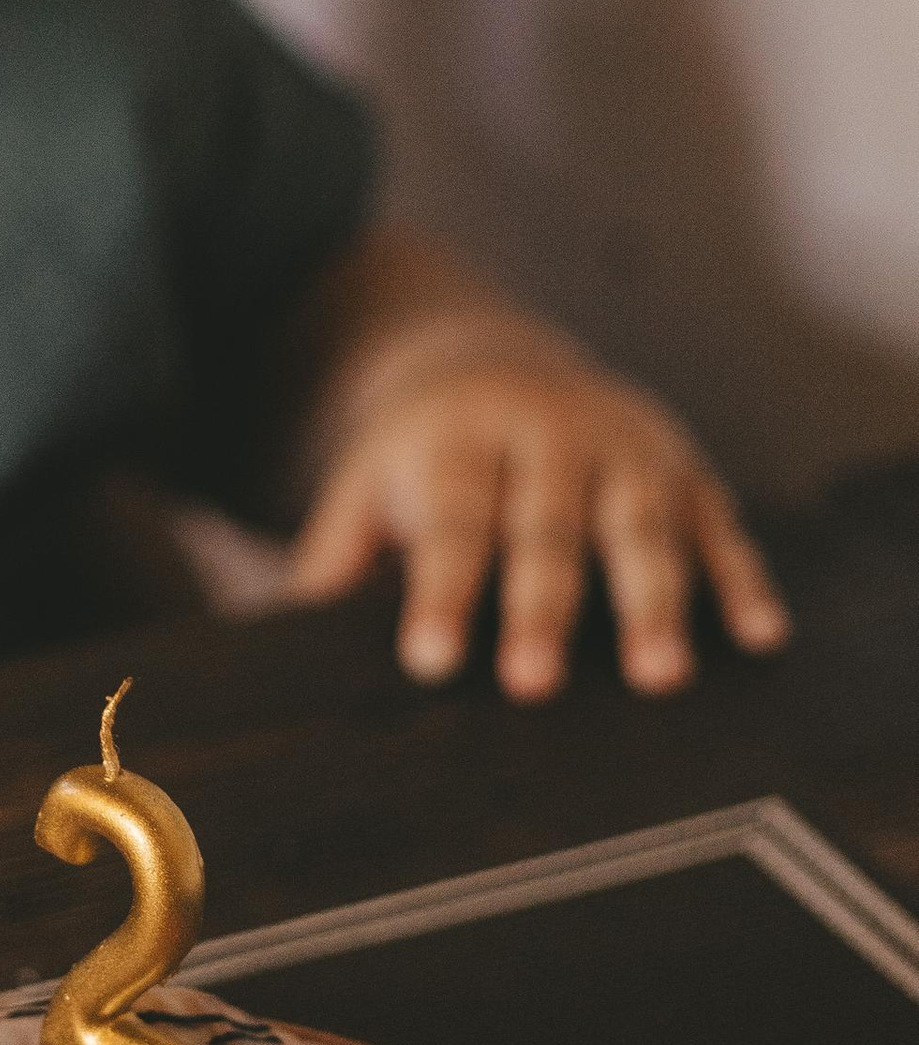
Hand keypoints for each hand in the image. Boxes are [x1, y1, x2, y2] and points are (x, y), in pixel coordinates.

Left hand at [288, 349, 789, 700]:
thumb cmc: (422, 457)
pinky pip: (718, 521)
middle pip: (545, 525)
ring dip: (653, 600)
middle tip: (533, 683)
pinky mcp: (683, 465)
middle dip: (542, 605)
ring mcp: (622, 446)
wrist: (491, 360)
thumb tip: (285, 641)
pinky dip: (741, 577)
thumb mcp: (365, 483)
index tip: (431, 660)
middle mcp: (545, 433)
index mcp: (457, 438)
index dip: (441, 592)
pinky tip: (758, 635)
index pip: (450, 521)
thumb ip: (337, 555)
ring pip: (640, 524)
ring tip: (657, 677)